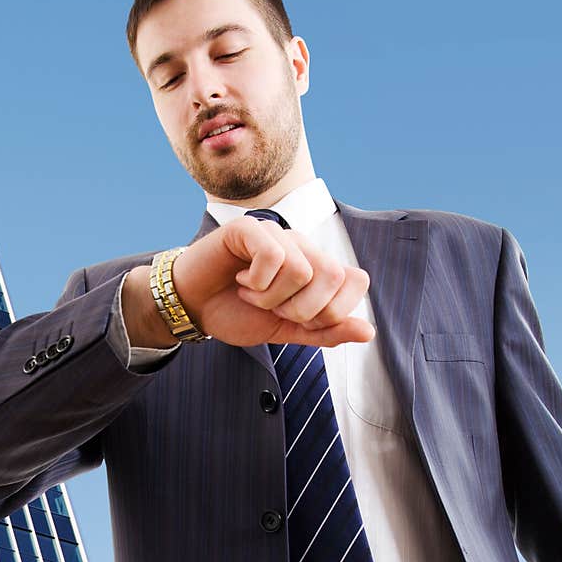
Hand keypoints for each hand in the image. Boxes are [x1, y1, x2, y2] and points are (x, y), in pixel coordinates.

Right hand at [172, 215, 373, 347]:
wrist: (192, 308)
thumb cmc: (235, 313)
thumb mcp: (285, 330)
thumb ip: (325, 332)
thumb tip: (368, 332)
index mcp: (316, 269)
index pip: (356, 281)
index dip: (332, 311)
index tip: (298, 319)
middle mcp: (302, 248)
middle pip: (334, 275)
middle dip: (303, 308)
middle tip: (273, 307)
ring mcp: (277, 235)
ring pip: (301, 270)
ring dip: (271, 296)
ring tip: (251, 293)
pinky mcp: (249, 229)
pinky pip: (273, 256)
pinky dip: (256, 281)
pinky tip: (240, 279)